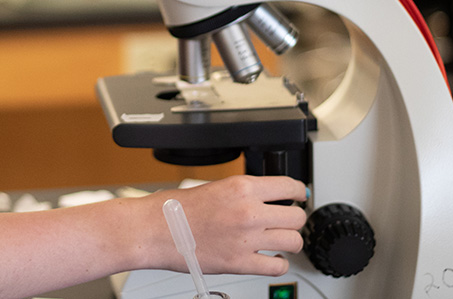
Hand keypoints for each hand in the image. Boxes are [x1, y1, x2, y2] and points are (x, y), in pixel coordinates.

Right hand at [143, 175, 306, 276]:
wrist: (153, 230)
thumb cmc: (174, 209)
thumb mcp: (215, 186)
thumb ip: (243, 192)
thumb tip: (264, 198)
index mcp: (242, 187)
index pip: (290, 187)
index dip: (299, 192)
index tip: (299, 197)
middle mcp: (248, 212)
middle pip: (296, 217)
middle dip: (294, 218)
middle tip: (286, 220)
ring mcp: (246, 239)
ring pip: (293, 241)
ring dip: (290, 242)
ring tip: (281, 241)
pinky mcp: (240, 263)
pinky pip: (277, 267)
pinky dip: (279, 264)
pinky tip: (272, 259)